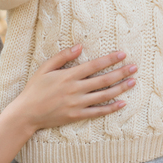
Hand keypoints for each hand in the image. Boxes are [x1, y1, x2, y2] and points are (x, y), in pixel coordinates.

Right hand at [0, 45, 135, 162]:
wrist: (27, 113)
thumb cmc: (35, 89)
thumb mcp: (45, 68)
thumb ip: (62, 57)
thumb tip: (79, 46)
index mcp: (69, 76)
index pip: (94, 65)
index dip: (110, 59)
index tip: (122, 54)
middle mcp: (76, 90)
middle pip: (104, 80)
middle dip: (121, 72)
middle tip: (135, 67)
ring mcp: (77, 104)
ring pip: (104, 96)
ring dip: (120, 88)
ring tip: (132, 82)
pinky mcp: (77, 116)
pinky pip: (98, 112)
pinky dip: (111, 108)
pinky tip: (122, 103)